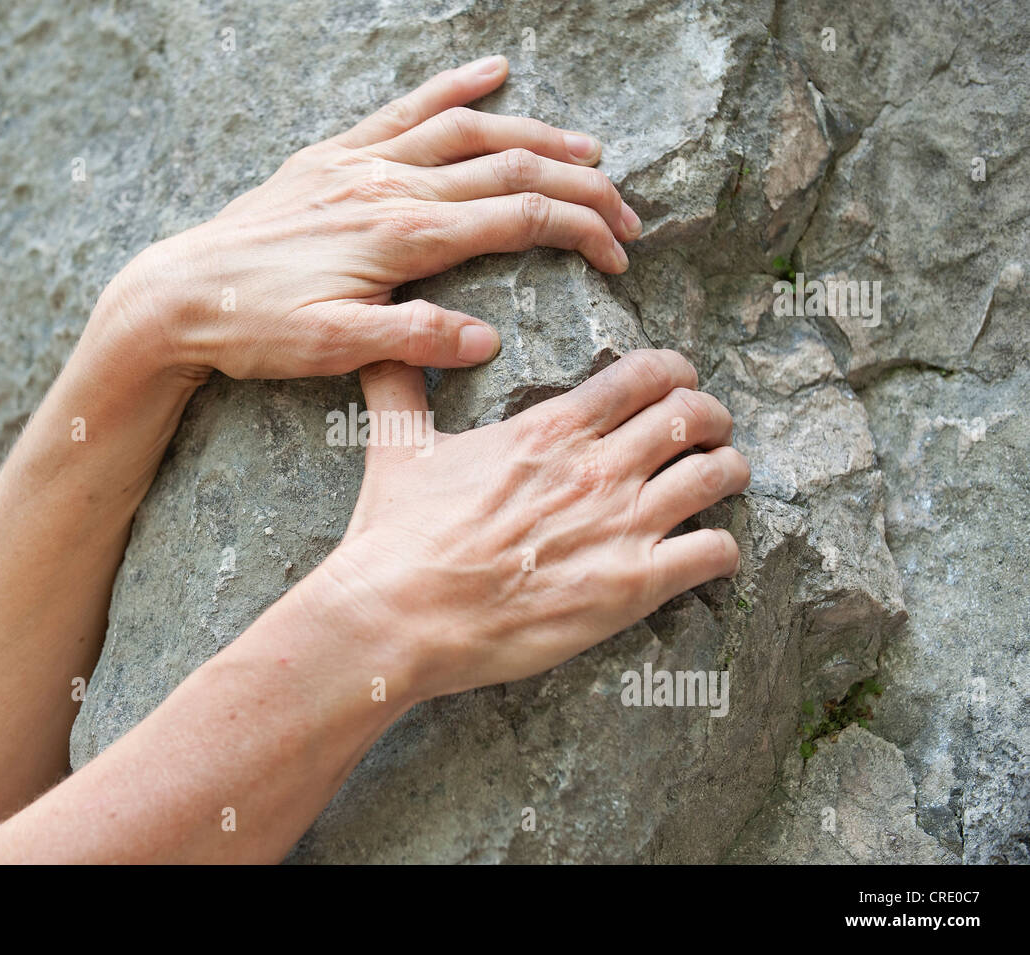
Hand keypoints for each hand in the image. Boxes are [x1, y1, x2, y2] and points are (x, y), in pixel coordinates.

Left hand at [99, 55, 640, 380]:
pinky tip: (491, 72)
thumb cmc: (254, 328)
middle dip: (578, 187)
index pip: (516, 221)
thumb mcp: (333, 350)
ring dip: (535, 136)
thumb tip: (486, 341)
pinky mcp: (333, 155)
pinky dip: (454, 87)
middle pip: (508, 170)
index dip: (579, 232)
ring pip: (468, 131)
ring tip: (587, 149)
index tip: (619, 254)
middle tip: (626, 211)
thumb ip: (413, 339)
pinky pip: (405, 108)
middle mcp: (388, 184)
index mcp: (401, 236)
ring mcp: (360, 161)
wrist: (178, 293)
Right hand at [319, 349, 749, 700]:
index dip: (675, 372)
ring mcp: (619, 527)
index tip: (677, 383)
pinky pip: (715, 552)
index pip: (645, 373)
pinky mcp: (631, 588)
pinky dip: (723, 548)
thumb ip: (398, 383)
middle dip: (710, 417)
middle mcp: (596, 468)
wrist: (397, 615)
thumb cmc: (396, 534)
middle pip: (693, 415)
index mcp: (549, 428)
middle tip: (708, 431)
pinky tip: (709, 552)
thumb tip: (381, 342)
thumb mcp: (395, 444)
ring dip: (729, 470)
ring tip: (724, 477)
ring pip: (718, 474)